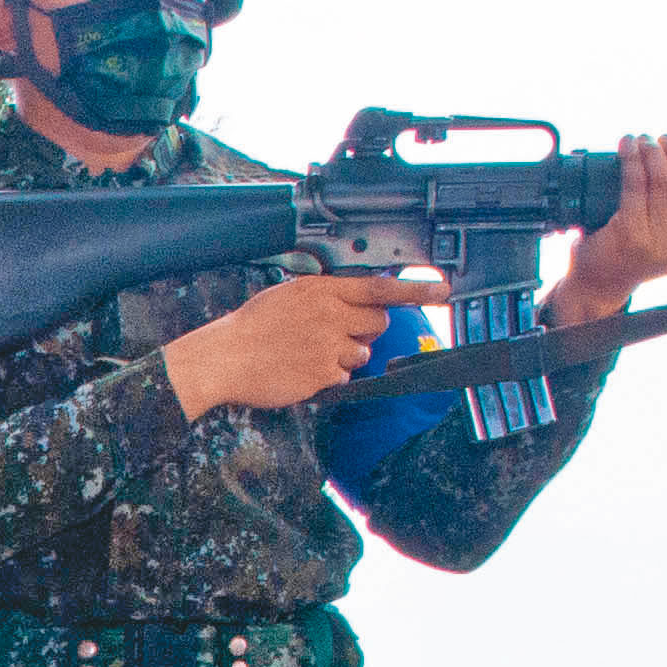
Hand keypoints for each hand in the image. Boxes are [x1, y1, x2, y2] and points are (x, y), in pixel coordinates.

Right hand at [159, 269, 449, 420]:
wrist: (224, 357)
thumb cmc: (252, 326)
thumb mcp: (288, 294)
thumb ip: (326, 295)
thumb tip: (358, 301)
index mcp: (321, 290)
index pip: (379, 287)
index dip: (415, 291)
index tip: (443, 291)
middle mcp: (330, 315)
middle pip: (378, 323)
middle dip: (366, 330)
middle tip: (338, 333)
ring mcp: (328, 347)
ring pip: (362, 354)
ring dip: (345, 356)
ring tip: (309, 353)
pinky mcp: (323, 376)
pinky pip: (344, 378)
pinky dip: (328, 377)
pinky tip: (301, 370)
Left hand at [546, 134, 666, 325]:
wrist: (601, 280)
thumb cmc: (642, 247)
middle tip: (666, 140)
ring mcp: (661, 244)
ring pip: (665, 179)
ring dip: (654, 150)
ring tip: (645, 140)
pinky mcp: (631, 235)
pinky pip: (636, 184)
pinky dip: (632, 158)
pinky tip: (628, 144)